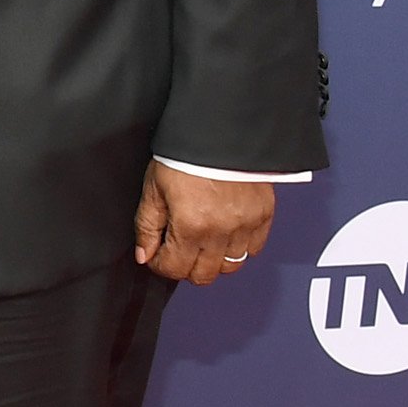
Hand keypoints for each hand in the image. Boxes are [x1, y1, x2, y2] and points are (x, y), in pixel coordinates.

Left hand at [134, 165, 274, 288]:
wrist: (222, 131)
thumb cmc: (186, 155)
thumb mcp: (154, 188)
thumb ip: (147, 225)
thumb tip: (144, 254)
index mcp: (191, 225)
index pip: (174, 269)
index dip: (160, 263)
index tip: (157, 253)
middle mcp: (221, 231)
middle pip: (203, 275)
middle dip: (185, 266)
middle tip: (178, 249)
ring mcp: (246, 226)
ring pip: (230, 267)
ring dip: (212, 260)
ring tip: (202, 241)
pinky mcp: (263, 216)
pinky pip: (253, 250)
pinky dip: (238, 248)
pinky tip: (225, 234)